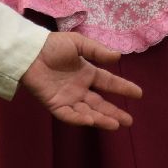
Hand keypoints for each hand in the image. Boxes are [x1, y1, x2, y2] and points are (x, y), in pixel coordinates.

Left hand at [17, 31, 142, 129]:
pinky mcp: (55, 104)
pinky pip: (68, 115)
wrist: (29, 51)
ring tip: (116, 124)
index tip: (139, 94)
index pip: (108, 83)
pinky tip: (91, 121)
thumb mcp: (78, 43)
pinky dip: (79, 119)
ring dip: (101, 119)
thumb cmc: (52, 45)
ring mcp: (68, 98)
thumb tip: (118, 57)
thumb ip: (97, 51)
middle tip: (129, 121)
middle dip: (115, 113)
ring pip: (87, 112)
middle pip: (100, 104)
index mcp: (87, 73)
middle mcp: (80, 88)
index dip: (123, 88)